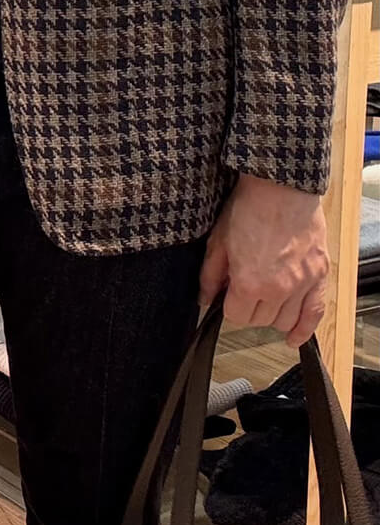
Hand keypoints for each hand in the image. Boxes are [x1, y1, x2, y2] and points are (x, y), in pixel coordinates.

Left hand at [199, 175, 328, 347]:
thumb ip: (209, 276)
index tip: (228, 294)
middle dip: (249, 309)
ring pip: (285, 320)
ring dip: (272, 315)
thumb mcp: (218, 241)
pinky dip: (304, 329)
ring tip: (265, 298)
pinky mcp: (320, 276)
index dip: (228, 306)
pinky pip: (315, 314)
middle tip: (245, 290)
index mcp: (250, 282)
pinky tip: (294, 338)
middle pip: (260, 320)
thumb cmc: (248, 208)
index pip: (235, 317)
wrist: (280, 187)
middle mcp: (278, 289)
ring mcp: (302, 284)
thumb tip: (204, 300)